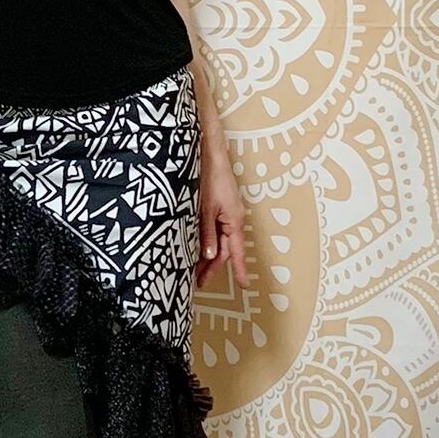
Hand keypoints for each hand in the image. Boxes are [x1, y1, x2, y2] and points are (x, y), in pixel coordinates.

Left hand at [196, 139, 247, 290]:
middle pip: (226, 249)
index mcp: (234, 220)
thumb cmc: (210, 177)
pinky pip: (216, 230)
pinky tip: (198, 247)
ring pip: (220, 240)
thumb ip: (207, 233)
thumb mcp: (205, 209)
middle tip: (200, 281)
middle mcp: (234, 219)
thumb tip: (210, 255)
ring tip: (195, 269)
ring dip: (209, 254)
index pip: (237, 252)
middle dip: (213, 266)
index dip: (239, 269)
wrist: (210, 153)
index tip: (243, 284)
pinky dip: (208, 241)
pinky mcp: (220, 207)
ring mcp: (227, 213)